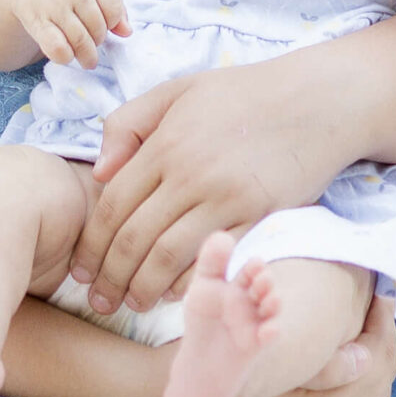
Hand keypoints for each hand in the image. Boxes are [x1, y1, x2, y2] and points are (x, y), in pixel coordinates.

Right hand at [0, 0, 129, 70]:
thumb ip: (113, 5)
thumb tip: (127, 32)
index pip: (114, 10)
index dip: (111, 24)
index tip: (103, 26)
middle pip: (98, 29)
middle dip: (97, 41)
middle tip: (92, 43)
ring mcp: (55, 5)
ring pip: (81, 41)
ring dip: (86, 56)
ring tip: (86, 59)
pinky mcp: (37, 21)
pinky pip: (58, 48)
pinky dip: (65, 57)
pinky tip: (67, 56)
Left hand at [75, 58, 344, 316]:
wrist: (315, 99)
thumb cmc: (243, 94)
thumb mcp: (177, 91)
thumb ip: (129, 124)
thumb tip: (99, 173)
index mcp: (165, 143)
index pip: (113, 205)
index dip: (92, 245)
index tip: (80, 271)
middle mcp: (190, 173)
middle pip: (135, 237)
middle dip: (110, 277)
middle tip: (99, 302)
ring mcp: (226, 196)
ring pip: (169, 255)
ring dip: (145, 287)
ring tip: (133, 305)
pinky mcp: (259, 215)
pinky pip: (216, 258)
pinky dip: (192, 282)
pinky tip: (177, 296)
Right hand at [204, 295, 395, 396]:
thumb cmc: (237, 365)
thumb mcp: (278, 348)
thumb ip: (318, 355)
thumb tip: (364, 357)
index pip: (376, 357)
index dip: (381, 321)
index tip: (381, 292)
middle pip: (382, 373)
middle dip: (384, 333)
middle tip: (380, 303)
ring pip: (376, 387)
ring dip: (377, 351)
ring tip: (371, 321)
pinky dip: (366, 372)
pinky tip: (356, 349)